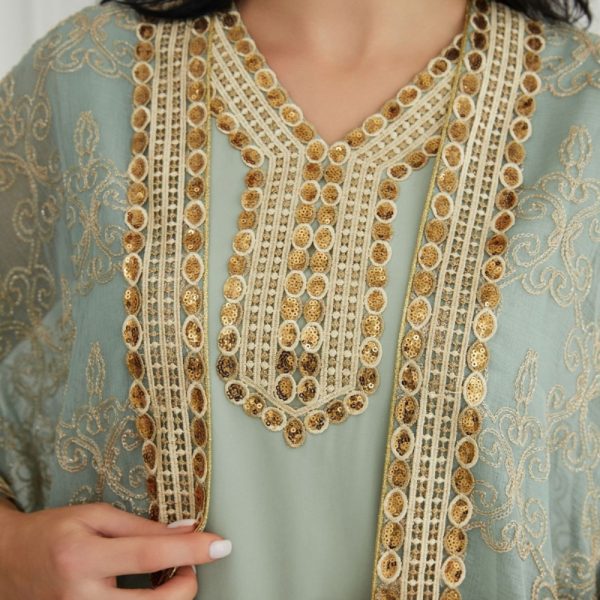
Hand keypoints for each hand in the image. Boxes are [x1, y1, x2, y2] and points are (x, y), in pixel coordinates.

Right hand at [0, 500, 231, 598]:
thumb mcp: (95, 516)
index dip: (191, 550)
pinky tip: (148, 592)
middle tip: (189, 565)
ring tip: (170, 577)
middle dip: (186, 585)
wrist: (7, 563)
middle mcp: (80, 598)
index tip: (222, 545)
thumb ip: (142, 526)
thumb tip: (186, 531)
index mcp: (83, 556)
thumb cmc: (53, 532)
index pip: (149, 554)